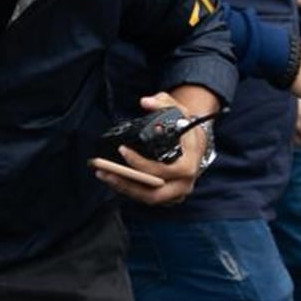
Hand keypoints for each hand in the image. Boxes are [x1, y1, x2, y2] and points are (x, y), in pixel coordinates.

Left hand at [88, 93, 205, 206]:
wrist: (196, 144)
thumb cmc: (185, 128)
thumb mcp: (179, 111)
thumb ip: (162, 102)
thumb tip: (146, 102)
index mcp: (189, 163)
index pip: (162, 170)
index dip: (140, 163)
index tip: (122, 149)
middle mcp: (185, 183)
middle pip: (154, 192)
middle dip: (126, 183)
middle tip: (105, 170)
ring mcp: (177, 193)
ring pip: (149, 198)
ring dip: (123, 188)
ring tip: (104, 175)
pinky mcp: (168, 198)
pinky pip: (147, 198)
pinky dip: (129, 190)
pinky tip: (114, 179)